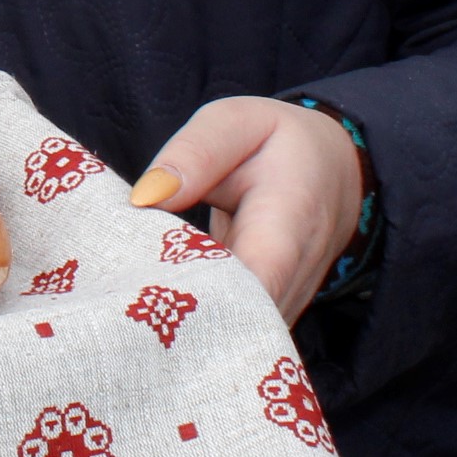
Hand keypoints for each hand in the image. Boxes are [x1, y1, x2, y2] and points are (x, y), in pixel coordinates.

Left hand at [131, 97, 364, 325]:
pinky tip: (155, 307)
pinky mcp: (268, 314)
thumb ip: (195, 153)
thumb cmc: (278, 143)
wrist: (335, 171)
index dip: (204, 301)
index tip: (150, 295)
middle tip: (122, 304)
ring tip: (131, 306)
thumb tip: (144, 197)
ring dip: (183, 326)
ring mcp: (284, 304)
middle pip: (236, 323)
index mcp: (288, 222)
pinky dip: (193, 323)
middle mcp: (293, 277)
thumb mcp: (237, 123)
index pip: (255, 283)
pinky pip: (230, 329)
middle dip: (179, 323)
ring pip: (231, 333)